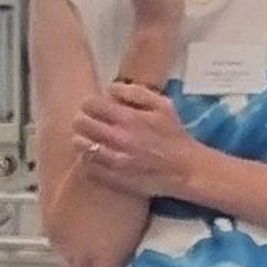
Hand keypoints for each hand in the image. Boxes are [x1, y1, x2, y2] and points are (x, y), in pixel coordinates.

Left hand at [70, 82, 203, 201]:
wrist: (186, 170)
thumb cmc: (175, 137)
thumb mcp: (162, 105)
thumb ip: (135, 93)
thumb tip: (111, 89)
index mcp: (128, 117)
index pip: (90, 104)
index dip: (89, 104)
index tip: (94, 108)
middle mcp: (117, 138)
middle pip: (80, 123)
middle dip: (82, 120)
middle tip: (89, 123)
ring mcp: (113, 159)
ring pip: (80, 145)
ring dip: (81, 140)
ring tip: (90, 140)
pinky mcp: (113, 177)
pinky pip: (87, 165)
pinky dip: (86, 159)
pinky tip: (95, 156)